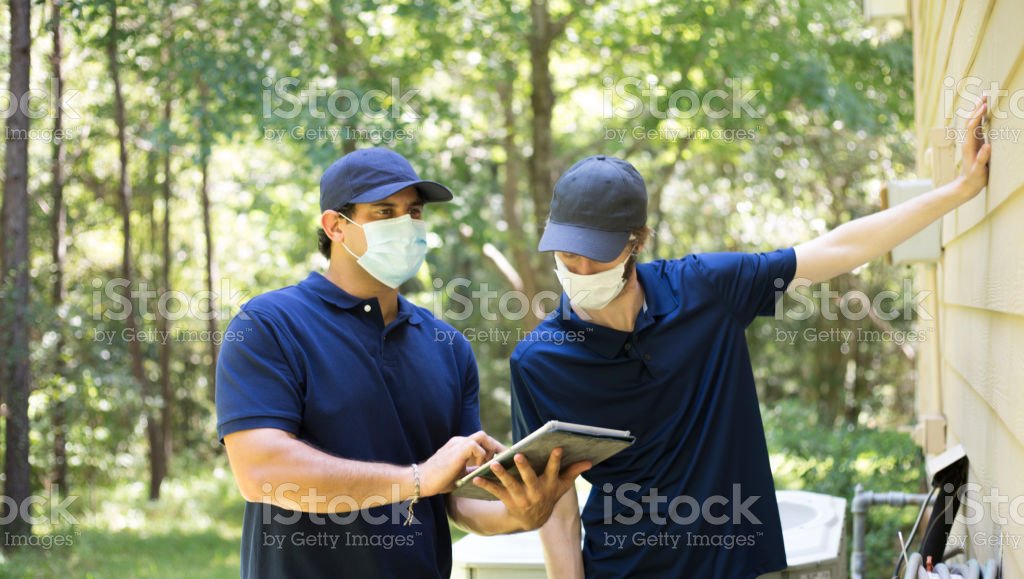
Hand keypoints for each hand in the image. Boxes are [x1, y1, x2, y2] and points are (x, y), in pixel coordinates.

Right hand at [420, 431, 502, 496]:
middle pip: (484, 436)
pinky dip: (482, 457)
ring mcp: (458, 444)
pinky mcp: (458, 449)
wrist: (421, 481)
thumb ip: (472, 470)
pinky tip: (479, 468)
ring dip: (491, 449)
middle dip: (497, 447)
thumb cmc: (438, 480)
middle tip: (506, 459)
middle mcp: (459, 441)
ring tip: (492, 463)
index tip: (503, 458)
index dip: (493, 448)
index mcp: (460, 446)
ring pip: (483, 436)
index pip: (481, 441)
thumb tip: (487, 472)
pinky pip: (477, 446)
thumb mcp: (460, 475)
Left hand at [473, 448, 591, 531]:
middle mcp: (535, 492)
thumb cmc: (548, 495)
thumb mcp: (561, 486)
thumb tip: (590, 461)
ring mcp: (521, 498)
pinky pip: (496, 492)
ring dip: (502, 474)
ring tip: (494, 464)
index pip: (554, 471)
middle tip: (518, 455)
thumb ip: (573, 472)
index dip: (555, 460)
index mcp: (549, 485)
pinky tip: (476, 478)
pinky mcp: (508, 501)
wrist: (532, 520)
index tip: (557, 448)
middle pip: (530, 479)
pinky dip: (486, 485)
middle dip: (524, 467)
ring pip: (511, 485)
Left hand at [957, 96, 991, 199]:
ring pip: (974, 123)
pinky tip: (985, 114)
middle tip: (984, 96)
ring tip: (984, 100)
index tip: (984, 106)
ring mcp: (972, 142)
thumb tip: (987, 146)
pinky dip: (981, 119)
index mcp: (969, 145)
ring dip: (978, 111)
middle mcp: (969, 141)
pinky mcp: (975, 145)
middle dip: (977, 108)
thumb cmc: (974, 179)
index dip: (978, 116)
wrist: (967, 185)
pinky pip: (978, 128)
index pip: (972, 126)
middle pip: (971, 121)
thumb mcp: (979, 170)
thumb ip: (982, 159)